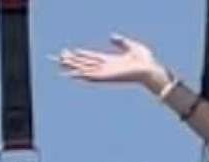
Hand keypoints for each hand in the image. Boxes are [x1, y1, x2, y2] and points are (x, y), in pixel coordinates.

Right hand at [56, 34, 170, 90]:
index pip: (92, 57)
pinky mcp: (106, 77)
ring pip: (84, 69)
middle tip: (58, 57)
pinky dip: (80, 74)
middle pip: (85, 63)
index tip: (70, 51)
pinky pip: (90, 76)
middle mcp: (106, 67)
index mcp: (111, 60)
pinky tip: (70, 74)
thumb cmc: (145, 60)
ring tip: (60, 62)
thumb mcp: (131, 46)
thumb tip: (112, 36)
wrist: (150, 69)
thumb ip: (121, 41)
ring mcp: (105, 73)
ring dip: (72, 66)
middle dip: (72, 60)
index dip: (81, 54)